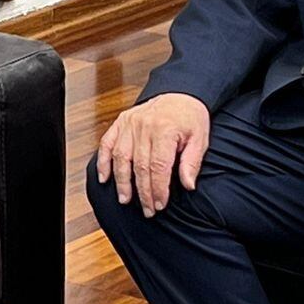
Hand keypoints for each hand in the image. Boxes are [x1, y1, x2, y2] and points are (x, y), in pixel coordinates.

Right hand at [95, 93, 210, 216]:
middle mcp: (144, 126)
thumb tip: (188, 185)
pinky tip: (105, 178)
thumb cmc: (190, 118)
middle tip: (147, 210)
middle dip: (143, 192)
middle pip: (139, 166)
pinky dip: (103, 161)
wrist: (180, 93)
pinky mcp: (121, 122)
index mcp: (165, 130)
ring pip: (121, 157)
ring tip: (125, 199)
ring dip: (122, 181)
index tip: (160, 204)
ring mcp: (130, 123)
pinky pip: (107, 143)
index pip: (158, 166)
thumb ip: (192, 163)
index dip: (158, 188)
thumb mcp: (200, 139)